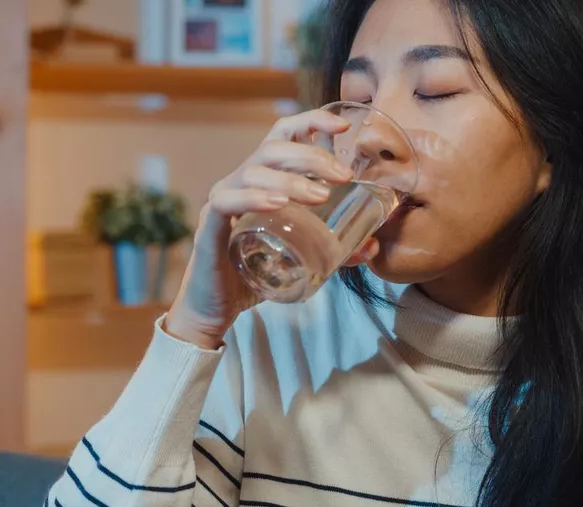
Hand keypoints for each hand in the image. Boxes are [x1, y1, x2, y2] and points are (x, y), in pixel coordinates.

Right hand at [165, 109, 352, 348]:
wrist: (217, 309)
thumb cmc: (257, 276)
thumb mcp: (304, 257)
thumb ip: (336, 251)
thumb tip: (373, 247)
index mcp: (262, 179)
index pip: (283, 135)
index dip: (311, 121)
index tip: (343, 127)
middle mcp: (240, 182)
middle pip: (273, 148)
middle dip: (312, 156)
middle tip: (344, 177)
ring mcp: (223, 202)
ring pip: (253, 171)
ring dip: (291, 179)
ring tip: (320, 196)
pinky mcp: (209, 226)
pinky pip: (227, 202)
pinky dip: (253, 198)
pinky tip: (276, 203)